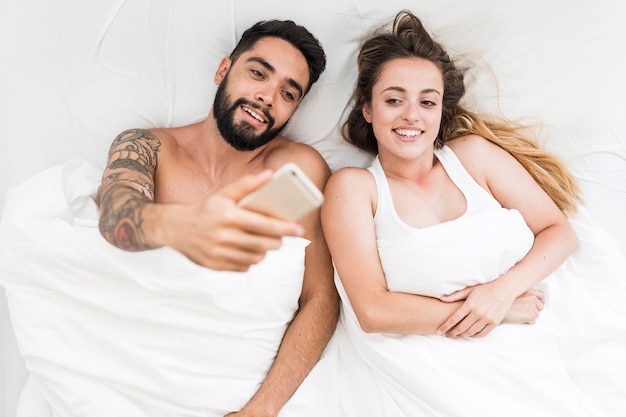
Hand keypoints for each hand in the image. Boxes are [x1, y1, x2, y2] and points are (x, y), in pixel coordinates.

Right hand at [165, 171, 304, 270]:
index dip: (284, 228)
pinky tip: (247, 251)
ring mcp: (219, 254)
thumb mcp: (224, 194)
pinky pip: (243, 267)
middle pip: (263, 244)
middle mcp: (223, 237)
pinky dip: (250, 261)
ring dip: (264, 251)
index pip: (264, 225)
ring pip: (255, 258)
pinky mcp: (215, 266)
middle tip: (280, 237)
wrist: (175, 229)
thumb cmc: (205, 209)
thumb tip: (270, 175)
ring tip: (263, 242)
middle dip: (277, 241)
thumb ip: (247, 185)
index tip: (299, 230)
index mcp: (228, 216)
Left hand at [437, 281, 515, 337]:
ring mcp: (486, 319)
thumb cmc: (485, 288)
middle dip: (452, 333)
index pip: (454, 319)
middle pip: (461, 327)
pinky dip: (474, 336)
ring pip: (471, 332)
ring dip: (462, 335)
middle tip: (447, 335)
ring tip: (457, 335)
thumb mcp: (469, 290)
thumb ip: (455, 296)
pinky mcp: (494, 323)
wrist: (504, 289)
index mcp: (469, 305)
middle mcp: (477, 313)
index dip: (445, 326)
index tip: (439, 331)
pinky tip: (469, 335)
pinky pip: (482, 333)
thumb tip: (441, 299)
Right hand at [502, 288, 544, 323]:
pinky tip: (520, 319)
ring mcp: (532, 306)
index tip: (537, 303)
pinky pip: (533, 321)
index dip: (540, 300)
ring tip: (520, 315)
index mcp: (527, 290)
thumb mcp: (510, 292)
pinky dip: (527, 322)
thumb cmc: (500, 302)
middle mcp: (531, 297)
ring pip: (537, 314)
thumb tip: (522, 298)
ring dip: (530, 316)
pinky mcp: (531, 315)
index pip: (541, 295)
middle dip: (534, 309)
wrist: (495, 309)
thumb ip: (519, 293)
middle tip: (526, 311)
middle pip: (540, 306)